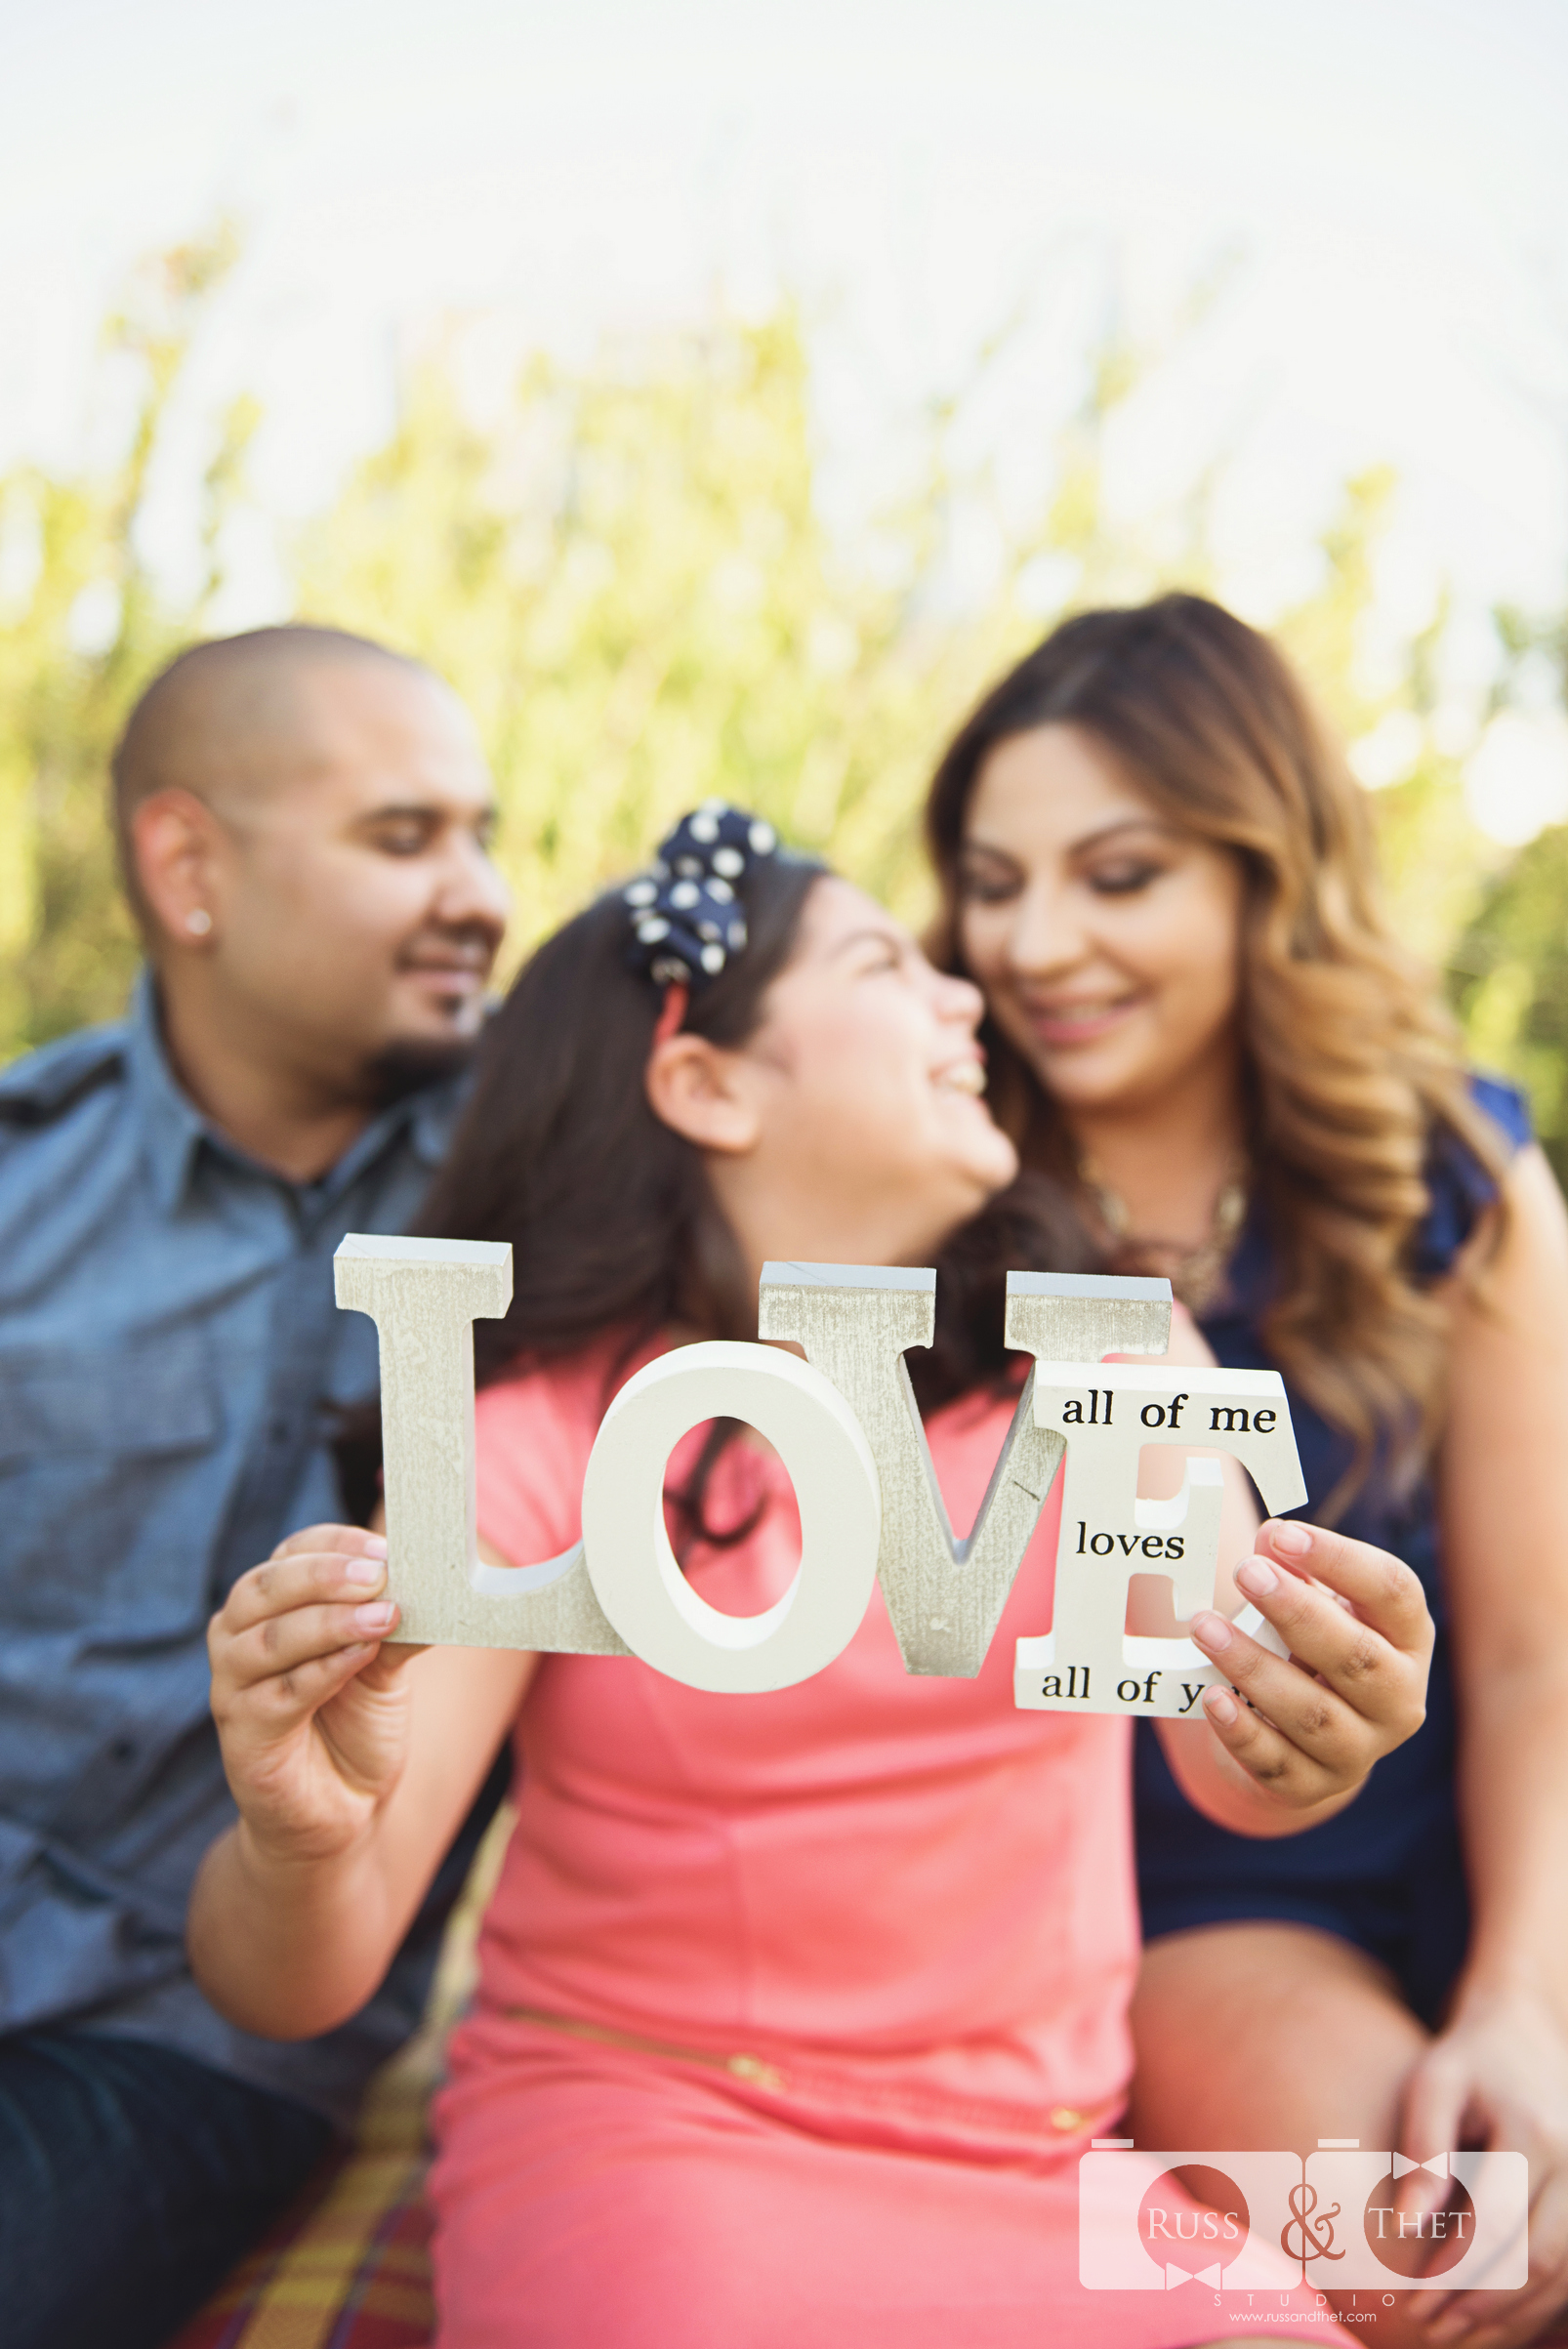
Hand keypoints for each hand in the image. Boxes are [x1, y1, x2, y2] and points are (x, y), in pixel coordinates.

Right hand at [207, 1525, 417, 1866]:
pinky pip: (276, 1695)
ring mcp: (232, 1686)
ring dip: (329, 1622)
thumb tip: (433, 1584)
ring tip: (383, 1617)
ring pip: (269, 1639)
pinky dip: (321, 1671)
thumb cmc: (356, 1725)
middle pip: (267, 1587)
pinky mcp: (242, 1736)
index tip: (384, 1547)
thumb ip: (397, 1624)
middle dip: (325, 1575)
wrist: (341, 1809)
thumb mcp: (386, 1665)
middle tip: (379, 1574)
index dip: (335, 1544)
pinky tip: (360, 1658)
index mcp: (271, 1606)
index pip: (291, 1553)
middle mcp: (239, 1637)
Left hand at [1187, 1518, 1433, 1812]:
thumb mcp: (1314, 1604)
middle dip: (1297, 1612)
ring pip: (1311, 1713)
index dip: (1340, 1560)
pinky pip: (1277, 1762)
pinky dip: (1241, 1731)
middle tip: (1246, 1574)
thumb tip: (1268, 1540)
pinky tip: (1212, 1698)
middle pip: (1356, 1656)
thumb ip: (1295, 1570)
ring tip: (1206, 1628)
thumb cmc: (1310, 1648)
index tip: (1283, 1535)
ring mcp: (1361, 1749)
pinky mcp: (1315, 1786)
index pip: (1393, 1592)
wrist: (1301, 1737)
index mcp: (1408, 1638)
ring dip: (1254, 1667)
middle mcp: (1398, 1698)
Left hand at [1399, 1985, 1567, 2346]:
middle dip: (1483, 2304)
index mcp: (1533, 2131)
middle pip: (1537, 2258)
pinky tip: (1502, 2320)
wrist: (1527, 2033)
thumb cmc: (1469, 2061)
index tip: (1412, 2298)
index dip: (1454, 2269)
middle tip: (1432, 2327)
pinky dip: (1543, 2304)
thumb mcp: (1433, 2084)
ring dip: (1515, 2315)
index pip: (1495, 2222)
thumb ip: (1423, 2151)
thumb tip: (1405, 2226)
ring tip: (1461, 2334)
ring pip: (1565, 2274)